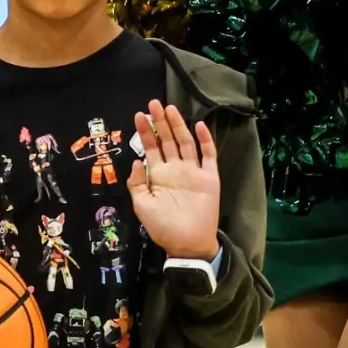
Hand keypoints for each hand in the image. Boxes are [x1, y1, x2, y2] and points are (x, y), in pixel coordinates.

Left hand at [126, 100, 220, 259]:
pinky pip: (208, 156)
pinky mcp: (209, 177)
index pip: (151, 148)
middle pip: (167, 140)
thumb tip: (137, 160)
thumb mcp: (142, 205)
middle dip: (160, 122)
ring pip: (185, 143)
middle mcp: (175, 169)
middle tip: (154, 103)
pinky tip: (199, 125)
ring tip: (170, 108)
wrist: (188, 244)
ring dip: (178, 126)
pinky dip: (205, 140)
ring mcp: (193, 172)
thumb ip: (137, 183)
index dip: (145, 132)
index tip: (139, 115)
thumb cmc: (163, 227)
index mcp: (159, 175)